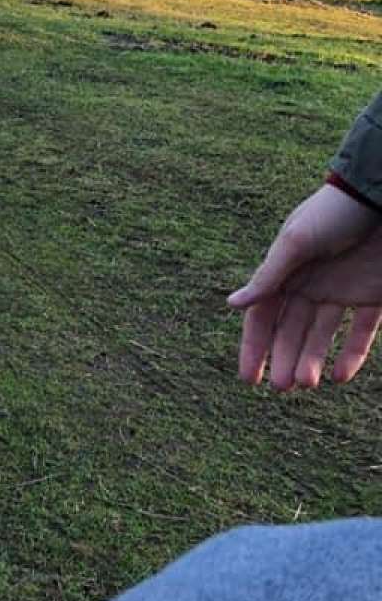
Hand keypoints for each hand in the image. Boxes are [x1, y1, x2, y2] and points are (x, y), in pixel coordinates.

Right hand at [229, 184, 381, 389]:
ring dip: (313, 359)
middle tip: (284, 388)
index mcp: (285, 271)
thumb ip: (268, 276)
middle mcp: (310, 285)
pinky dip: (352, 354)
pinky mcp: (373, 294)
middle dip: (285, 359)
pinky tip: (341, 376)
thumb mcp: (297, 243)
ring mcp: (342, 291)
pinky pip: (362, 331)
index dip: (254, 346)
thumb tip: (232, 304)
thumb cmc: (335, 213)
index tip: (249, 377)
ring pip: (323, 335)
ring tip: (308, 384)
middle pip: (291, 331)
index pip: (263, 316)